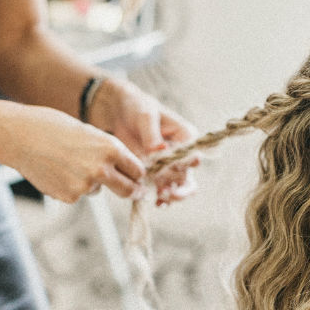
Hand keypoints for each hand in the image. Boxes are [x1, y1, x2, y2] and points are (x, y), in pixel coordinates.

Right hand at [0, 103, 145, 201]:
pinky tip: (58, 171)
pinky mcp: (70, 197)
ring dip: (91, 182)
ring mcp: (85, 185)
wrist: (19, 136)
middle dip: (134, 191)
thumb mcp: (90, 132)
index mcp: (110, 148)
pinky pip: (80, 194)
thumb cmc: (54, 128)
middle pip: (129, 190)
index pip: (137, 170)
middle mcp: (101, 169)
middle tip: (136, 192)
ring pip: (99, 189)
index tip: (139, 179)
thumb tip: (128, 171)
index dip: (138, 175)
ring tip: (68, 163)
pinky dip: (72, 186)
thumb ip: (109, 152)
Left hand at [88, 77, 200, 204]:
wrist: (117, 111)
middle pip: (188, 176)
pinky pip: (164, 189)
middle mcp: (181, 154)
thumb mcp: (145, 116)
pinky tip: (157, 203)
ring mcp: (169, 166)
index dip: (184, 165)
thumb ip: (152, 135)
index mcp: (186, 136)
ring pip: (179, 187)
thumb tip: (159, 151)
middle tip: (167, 192)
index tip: (171, 167)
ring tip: (161, 198)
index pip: (192, 156)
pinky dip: (162, 198)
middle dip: (180, 187)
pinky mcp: (156, 174)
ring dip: (172, 195)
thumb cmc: (136, 106)